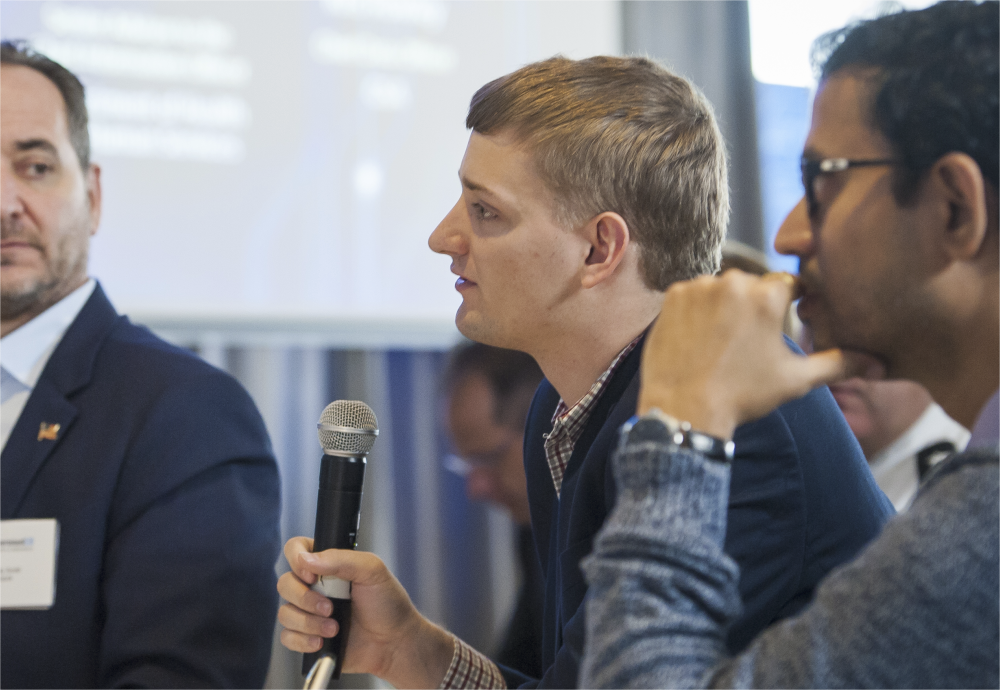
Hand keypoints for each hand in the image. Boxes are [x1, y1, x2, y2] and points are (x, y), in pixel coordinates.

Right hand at [277, 537, 454, 687]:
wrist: (395, 643)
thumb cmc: (388, 603)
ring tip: (334, 628)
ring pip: (285, 613)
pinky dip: (302, 641)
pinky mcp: (308, 637)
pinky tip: (322, 642)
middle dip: (304, 598)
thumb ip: (341, 559)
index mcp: (329, 565)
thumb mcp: (372, 571)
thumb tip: (306, 559)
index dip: (296, 560)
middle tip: (329, 607)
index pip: (296, 550)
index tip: (312, 576)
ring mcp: (310, 612)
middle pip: (284, 583)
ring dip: (308, 622)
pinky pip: (287, 637)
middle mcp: (315, 586)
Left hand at [638, 270, 850, 438]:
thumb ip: (838, 364)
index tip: (783, 321)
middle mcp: (733, 282)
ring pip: (721, 290)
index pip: (788, 285)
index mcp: (768, 296)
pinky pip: (692, 296)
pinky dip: (696, 312)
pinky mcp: (673, 295)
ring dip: (724, 307)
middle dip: (753, 307)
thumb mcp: (795, 380)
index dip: (789, 303)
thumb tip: (877, 363)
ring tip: (721, 344)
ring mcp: (699, 287)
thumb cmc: (743, 395)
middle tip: (747, 343)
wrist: (684, 408)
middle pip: (752, 286)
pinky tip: (698, 340)